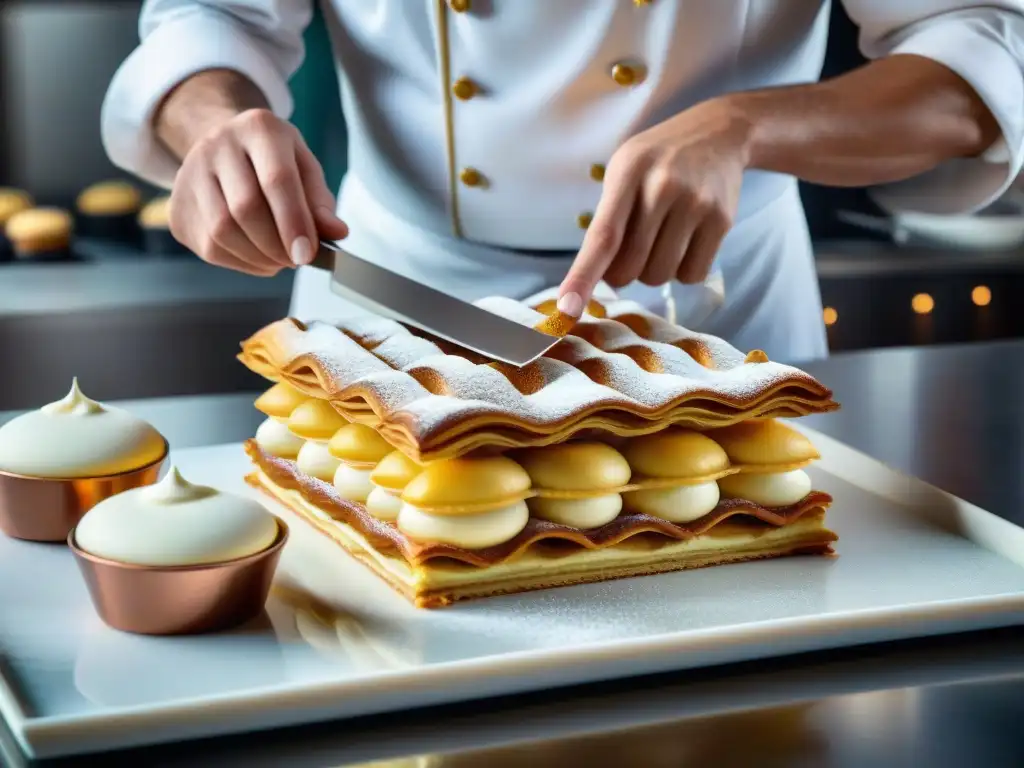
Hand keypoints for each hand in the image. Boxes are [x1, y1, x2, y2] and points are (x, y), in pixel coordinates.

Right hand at [168, 109, 348, 275]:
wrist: (225, 146)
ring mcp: (190, 173)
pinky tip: (256, 256)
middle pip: (245, 208)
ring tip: (279, 259)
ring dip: (258, 258)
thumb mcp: (305, 169)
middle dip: (276, 245)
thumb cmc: (275, 161)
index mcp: (259, 128)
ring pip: (222, 231)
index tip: (307, 255)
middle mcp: (217, 144)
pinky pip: (208, 246)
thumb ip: (321, 202)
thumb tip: (337, 234)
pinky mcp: (177, 206)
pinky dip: (240, 262)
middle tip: (296, 259)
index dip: (293, 222)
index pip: (276, 179)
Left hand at [557, 97, 749, 315]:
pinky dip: (683, 270)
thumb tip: (595, 281)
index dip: (582, 276)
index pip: (603, 237)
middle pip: (630, 267)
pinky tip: (685, 241)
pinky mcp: (722, 221)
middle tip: (629, 250)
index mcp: (628, 172)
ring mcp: (696, 204)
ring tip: (661, 237)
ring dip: (653, 270)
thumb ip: (607, 219)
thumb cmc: (657, 160)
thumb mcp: (623, 170)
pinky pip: (692, 275)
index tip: (567, 309)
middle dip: (622, 272)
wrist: (719, 132)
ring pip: (660, 275)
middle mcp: (663, 188)